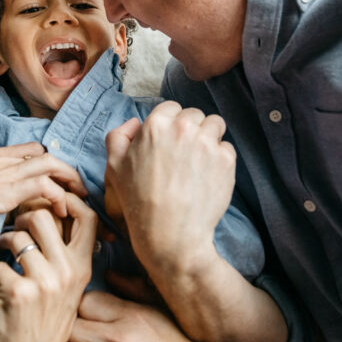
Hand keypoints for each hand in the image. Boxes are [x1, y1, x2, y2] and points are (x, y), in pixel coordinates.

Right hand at [0, 142, 87, 234]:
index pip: (32, 151)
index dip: (51, 165)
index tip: (62, 183)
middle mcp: (1, 159)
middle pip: (47, 154)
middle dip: (68, 172)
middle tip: (80, 191)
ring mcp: (3, 172)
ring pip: (50, 164)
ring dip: (70, 182)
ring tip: (80, 201)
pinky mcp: (3, 191)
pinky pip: (42, 186)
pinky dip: (58, 197)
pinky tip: (62, 212)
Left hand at [0, 193, 97, 341]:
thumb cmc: (43, 321)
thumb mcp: (67, 288)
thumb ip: (66, 254)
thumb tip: (54, 210)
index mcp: (83, 268)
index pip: (87, 216)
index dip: (66, 200)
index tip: (49, 203)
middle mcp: (68, 273)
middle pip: (44, 216)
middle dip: (24, 216)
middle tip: (16, 228)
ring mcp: (44, 283)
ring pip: (17, 236)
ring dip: (4, 241)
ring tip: (3, 251)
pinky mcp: (18, 292)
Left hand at [65, 291, 213, 341]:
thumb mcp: (160, 310)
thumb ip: (132, 290)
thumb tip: (107, 274)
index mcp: (131, 315)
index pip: (85, 301)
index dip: (86, 310)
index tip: (93, 318)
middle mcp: (121, 340)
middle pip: (73, 329)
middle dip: (79, 335)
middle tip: (92, 341)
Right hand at [104, 102, 235, 275]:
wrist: (170, 234)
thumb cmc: (138, 202)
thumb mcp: (114, 167)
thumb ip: (118, 136)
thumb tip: (135, 123)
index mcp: (155, 125)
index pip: (171, 107)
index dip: (170, 123)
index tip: (170, 141)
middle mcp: (183, 128)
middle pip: (195, 114)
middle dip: (191, 129)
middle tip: (184, 154)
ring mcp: (207, 143)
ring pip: (215, 125)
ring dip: (209, 138)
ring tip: (199, 161)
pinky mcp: (226, 160)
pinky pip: (227, 148)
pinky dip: (220, 159)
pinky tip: (208, 176)